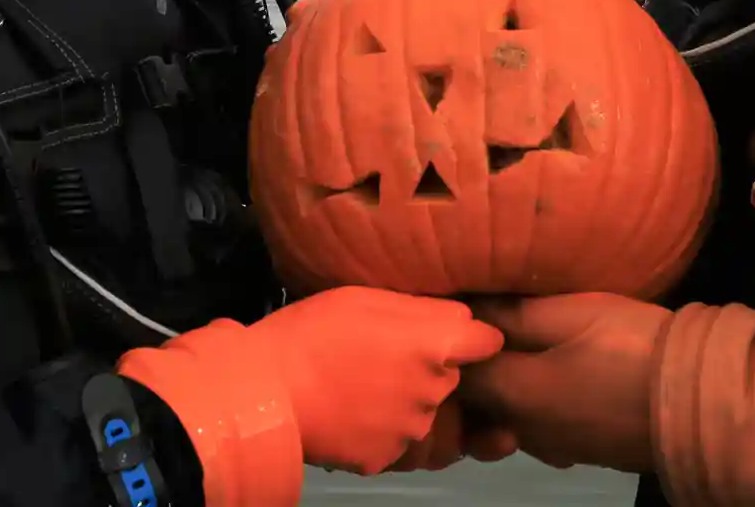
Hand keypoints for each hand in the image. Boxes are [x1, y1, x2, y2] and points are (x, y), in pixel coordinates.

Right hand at [269, 285, 503, 471]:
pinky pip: (392, 440)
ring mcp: (410, 431)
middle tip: (383, 355)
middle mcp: (435, 392)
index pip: (486, 342)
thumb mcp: (370, 296)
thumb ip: (425, 309)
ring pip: (421, 410)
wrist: (267, 390)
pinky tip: (348, 414)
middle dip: (428, 367)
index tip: (451, 335)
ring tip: (359, 385)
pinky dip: (377, 429)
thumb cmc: (317, 329)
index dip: (472, 338)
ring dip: (403, 400)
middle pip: (449, 377)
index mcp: (437, 346)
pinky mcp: (384, 459)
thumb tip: (462, 320)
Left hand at [459, 293, 673, 473]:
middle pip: (477, 400)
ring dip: (501, 386)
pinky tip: (547, 374)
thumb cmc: (632, 347)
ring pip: (506, 416)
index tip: (452, 310)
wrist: (700, 403)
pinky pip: (536, 427)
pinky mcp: (580, 450)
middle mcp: (523, 429)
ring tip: (511, 345)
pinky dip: (530, 402)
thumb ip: (514, 312)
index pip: (455, 371)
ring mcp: (553, 445)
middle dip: (471, 367)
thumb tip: (465, 306)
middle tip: (480, 324)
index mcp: (515, 393)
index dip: (448, 340)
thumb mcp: (573, 313)